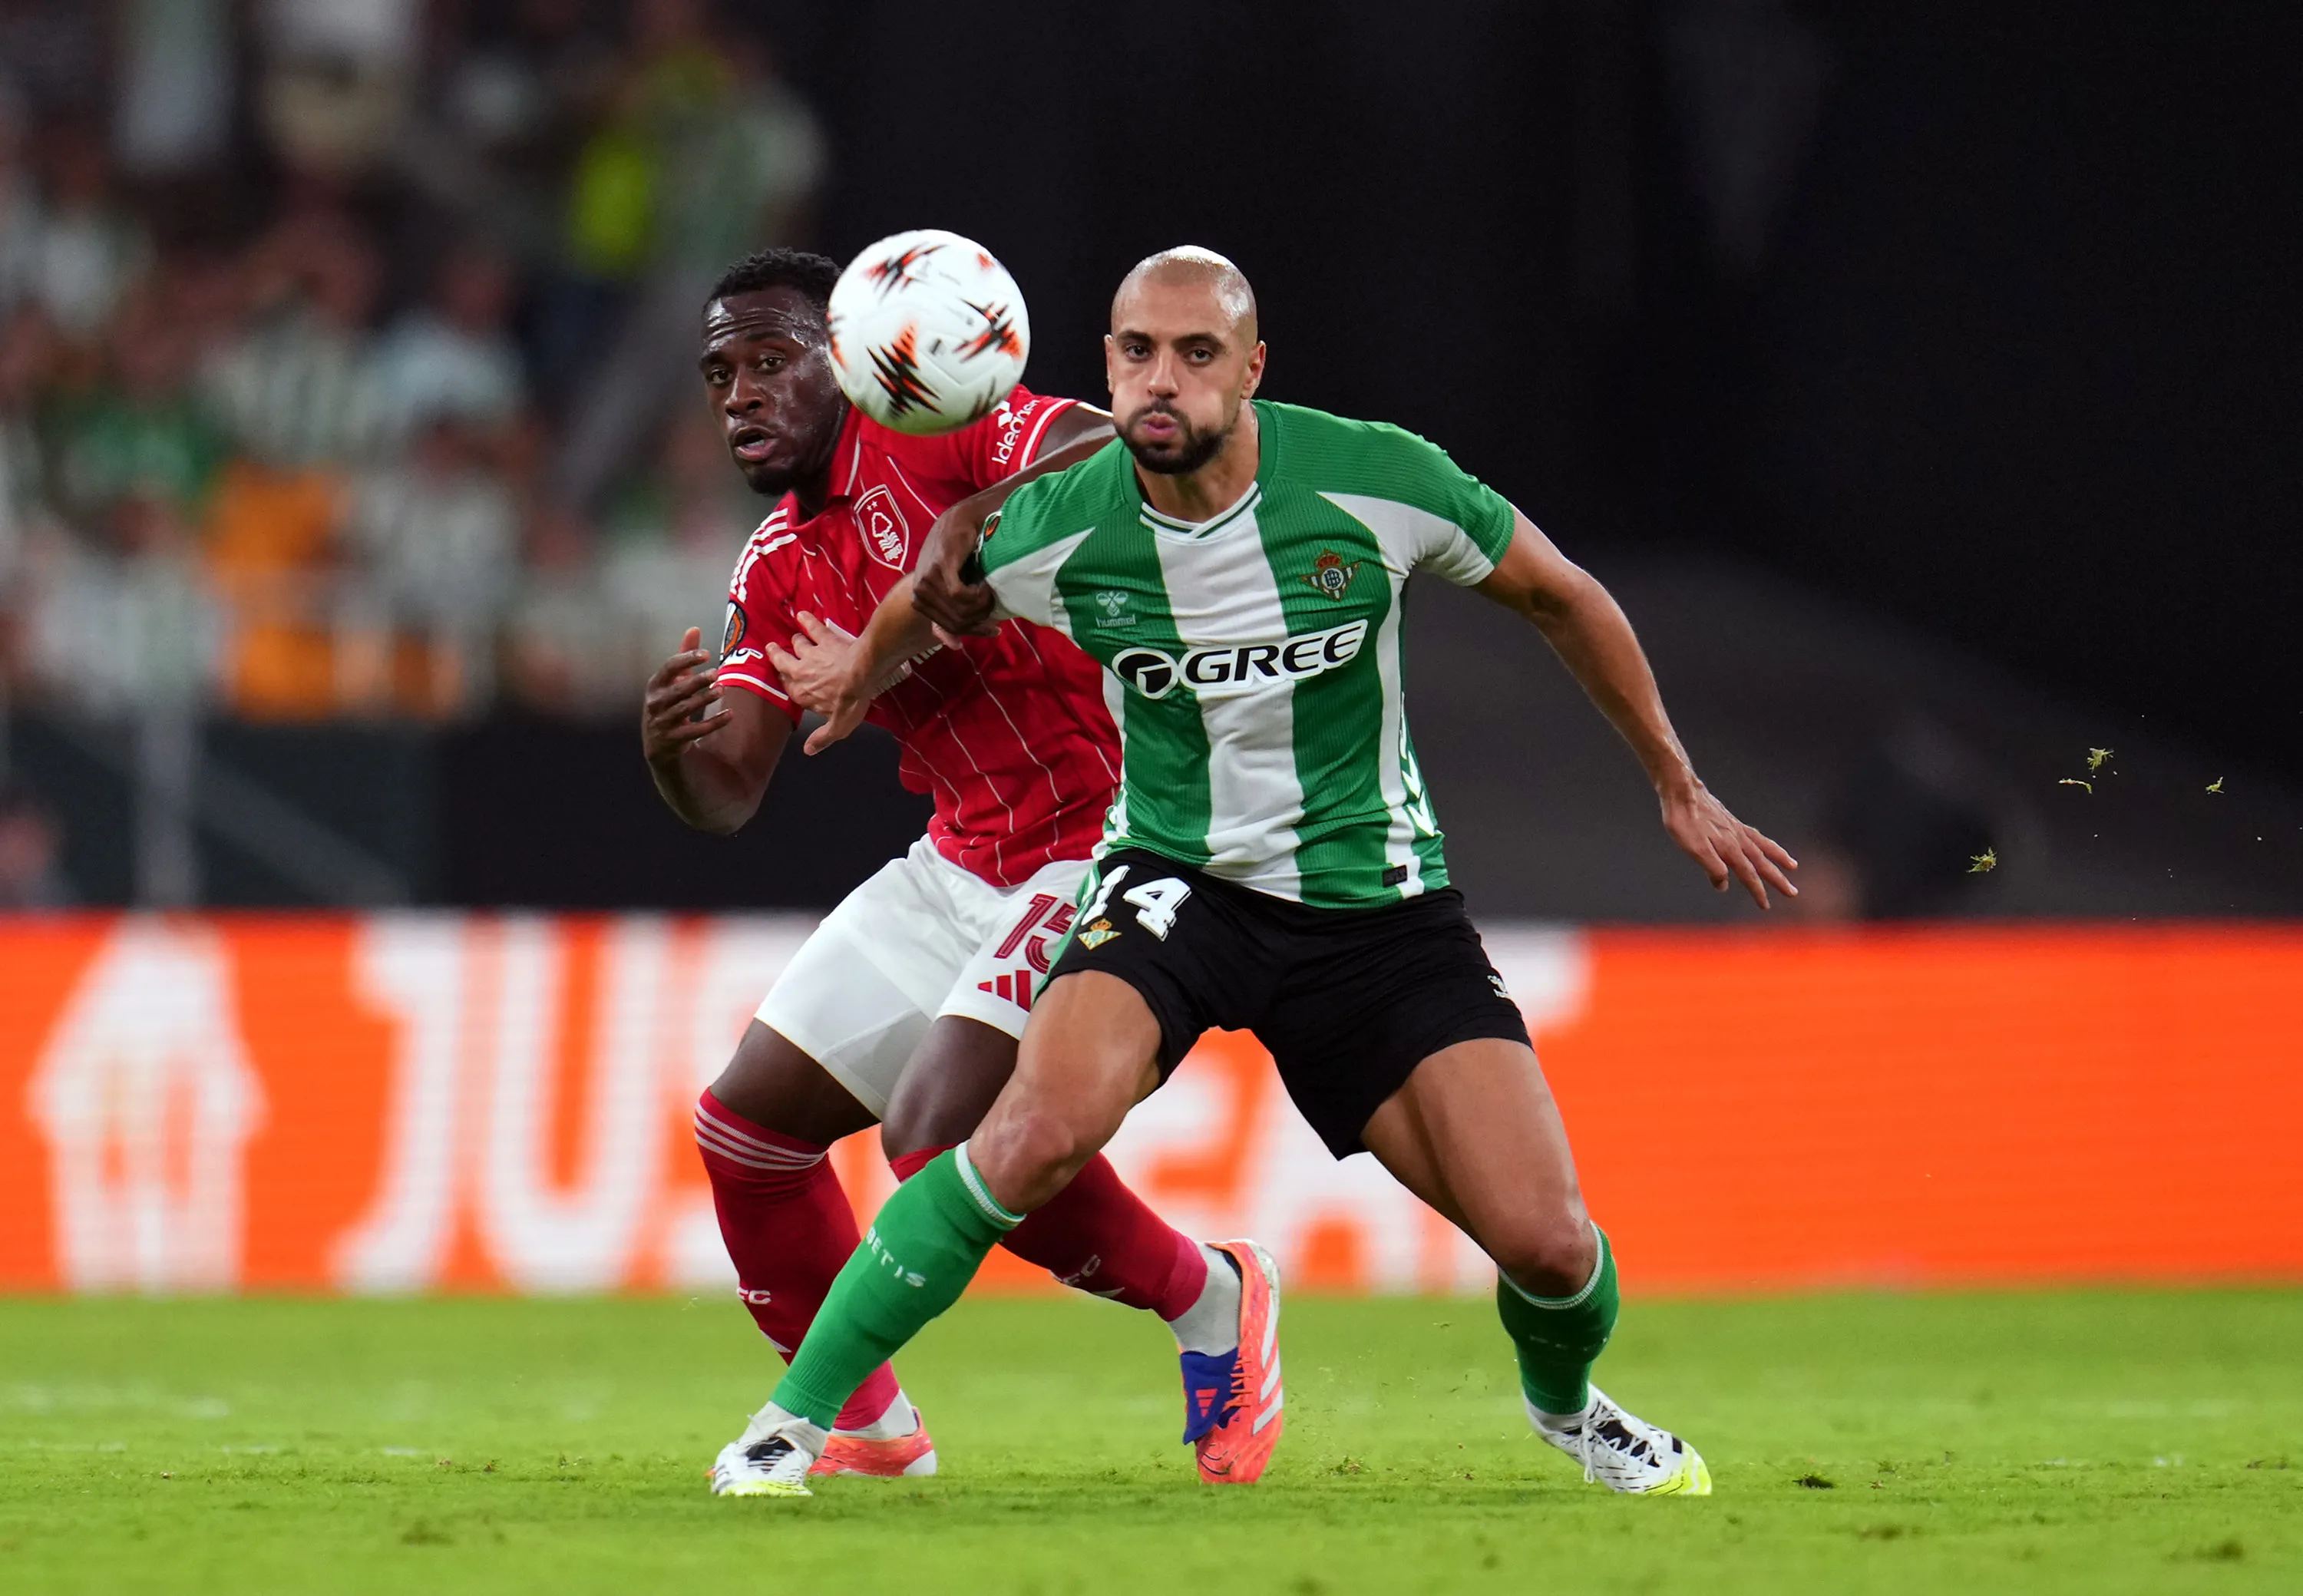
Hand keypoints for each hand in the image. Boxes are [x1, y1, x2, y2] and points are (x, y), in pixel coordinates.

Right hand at [640, 626, 723, 764]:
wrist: (658, 746)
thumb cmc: (667, 706)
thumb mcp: (671, 682)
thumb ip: (683, 657)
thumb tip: (694, 629)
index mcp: (655, 685)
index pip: (669, 668)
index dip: (687, 659)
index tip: (706, 654)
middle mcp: (655, 703)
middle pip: (677, 690)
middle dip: (697, 681)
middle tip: (716, 673)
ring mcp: (663, 722)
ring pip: (685, 709)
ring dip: (704, 699)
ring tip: (722, 690)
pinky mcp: (674, 739)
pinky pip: (696, 731)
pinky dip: (714, 723)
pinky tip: (730, 715)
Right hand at [764, 612, 875, 754]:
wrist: (862, 673)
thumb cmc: (850, 702)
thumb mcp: (838, 727)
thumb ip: (822, 737)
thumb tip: (808, 750)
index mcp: (801, 693)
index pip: (787, 687)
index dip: (786, 681)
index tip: (783, 676)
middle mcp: (800, 672)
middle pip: (781, 661)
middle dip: (776, 654)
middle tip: (772, 648)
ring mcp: (810, 653)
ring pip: (796, 644)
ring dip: (795, 640)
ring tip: (795, 636)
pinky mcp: (824, 638)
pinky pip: (812, 626)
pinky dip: (807, 620)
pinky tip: (803, 614)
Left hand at [914, 502, 999, 638]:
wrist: (963, 520)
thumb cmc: (962, 553)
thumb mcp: (955, 586)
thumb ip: (952, 614)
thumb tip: (955, 646)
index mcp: (919, 599)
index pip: (949, 628)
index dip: (974, 631)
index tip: (995, 628)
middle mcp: (919, 591)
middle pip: (957, 622)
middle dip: (981, 619)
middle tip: (995, 604)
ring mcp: (927, 579)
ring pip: (960, 611)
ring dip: (982, 605)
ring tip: (991, 591)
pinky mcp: (939, 567)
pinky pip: (959, 595)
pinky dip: (978, 595)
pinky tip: (985, 584)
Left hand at [1658, 778, 1798, 907]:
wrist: (1681, 791)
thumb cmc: (1683, 821)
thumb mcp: (1693, 848)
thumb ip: (1712, 867)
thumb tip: (1724, 886)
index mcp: (1729, 849)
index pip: (1748, 875)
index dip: (1757, 891)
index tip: (1766, 906)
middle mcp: (1738, 839)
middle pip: (1762, 863)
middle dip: (1777, 879)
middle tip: (1793, 893)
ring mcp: (1736, 829)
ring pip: (1763, 846)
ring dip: (1778, 858)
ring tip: (1793, 865)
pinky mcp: (1731, 820)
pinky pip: (1755, 835)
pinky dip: (1765, 842)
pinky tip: (1764, 844)